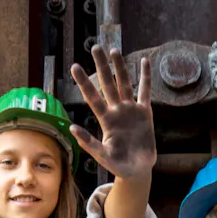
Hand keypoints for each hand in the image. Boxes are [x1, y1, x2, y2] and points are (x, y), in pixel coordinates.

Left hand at [69, 48, 155, 181]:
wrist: (137, 170)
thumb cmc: (118, 166)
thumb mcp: (103, 156)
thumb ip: (89, 143)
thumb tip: (71, 128)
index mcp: (106, 120)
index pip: (92, 97)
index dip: (84, 82)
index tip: (75, 66)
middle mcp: (116, 111)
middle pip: (107, 84)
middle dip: (101, 66)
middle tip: (95, 47)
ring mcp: (130, 110)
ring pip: (124, 83)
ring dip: (119, 67)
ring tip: (114, 50)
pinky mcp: (145, 113)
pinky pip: (145, 91)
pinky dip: (145, 77)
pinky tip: (144, 62)